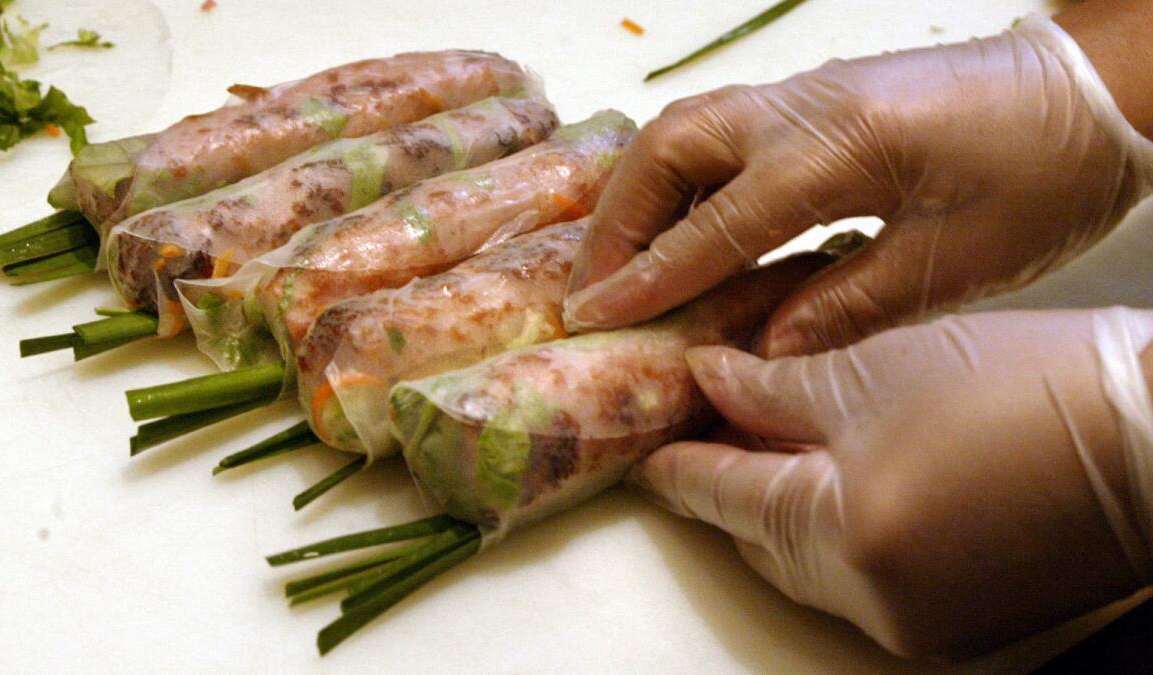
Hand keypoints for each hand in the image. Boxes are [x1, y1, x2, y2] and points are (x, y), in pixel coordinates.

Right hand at [563, 15, 1152, 355]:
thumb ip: (846, 305)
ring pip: (686, 127)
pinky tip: (683, 222)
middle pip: (670, 147)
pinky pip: (721, 127)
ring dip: (642, 191)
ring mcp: (808, 91)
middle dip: (619, 219)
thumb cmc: (1042, 176)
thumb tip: (763, 346)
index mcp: (840, 149)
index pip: (713, 222)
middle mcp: (805, 106)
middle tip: (595, 283)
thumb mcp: (953, 263)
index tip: (594, 314)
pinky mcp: (819, 96)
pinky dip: (682, 176)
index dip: (648, 276)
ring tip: (623, 257)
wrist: (1091, 96)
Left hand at [629, 309, 1152, 657]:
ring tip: (766, 442)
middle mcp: (872, 599)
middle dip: (727, 482)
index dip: (677, 465)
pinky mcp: (953, 619)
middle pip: (758, 538)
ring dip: (777, 505)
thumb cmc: (1029, 390)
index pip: (722, 498)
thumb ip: (776, 384)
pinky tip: (833, 481)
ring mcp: (915, 619)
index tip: (646, 446)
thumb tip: (713, 379)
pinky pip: (857, 576)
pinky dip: (832, 529)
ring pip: (806, 561)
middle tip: (705, 428)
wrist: (1152, 433)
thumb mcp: (878, 369)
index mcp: (842, 535)